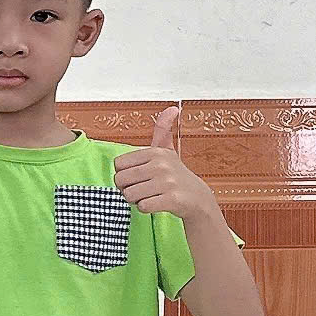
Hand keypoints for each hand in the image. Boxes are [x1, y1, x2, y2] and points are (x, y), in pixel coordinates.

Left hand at [112, 105, 215, 219]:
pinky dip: (146, 208)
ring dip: (136, 200)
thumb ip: (163, 130)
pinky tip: (158, 203)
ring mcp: (167, 182)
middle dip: (128, 189)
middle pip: (120, 181)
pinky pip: (142, 206)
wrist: (198, 198)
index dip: (125, 175)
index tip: (140, 176)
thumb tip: (173, 108)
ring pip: (129, 195)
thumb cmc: (176, 175)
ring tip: (152, 195)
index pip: (118, 166)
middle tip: (145, 188)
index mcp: (155, 152)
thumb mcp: (167, 151)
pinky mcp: (172, 199)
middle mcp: (161, 164)